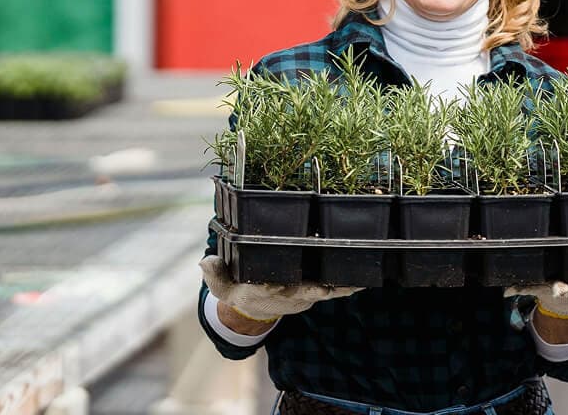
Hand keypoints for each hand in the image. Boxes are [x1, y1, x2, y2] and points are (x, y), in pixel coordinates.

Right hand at [199, 255, 361, 323]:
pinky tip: (363, 282)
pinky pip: (333, 290)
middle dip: (312, 289)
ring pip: (322, 291)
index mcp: (261, 290)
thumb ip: (214, 273)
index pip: (264, 288)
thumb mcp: (221, 284)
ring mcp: (302, 294)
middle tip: (325, 286)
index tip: (271, 284)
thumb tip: (204, 261)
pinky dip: (347, 287)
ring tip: (355, 283)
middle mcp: (284, 294)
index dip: (269, 287)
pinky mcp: (314, 292)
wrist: (256, 308)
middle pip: (299, 292)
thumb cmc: (238, 289)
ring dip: (338, 288)